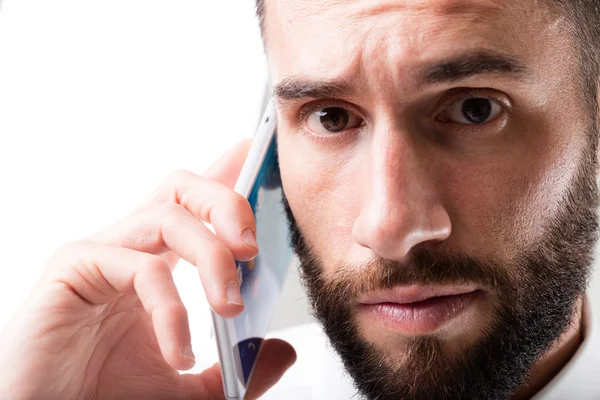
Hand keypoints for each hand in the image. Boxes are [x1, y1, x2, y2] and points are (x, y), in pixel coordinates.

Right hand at [0, 140, 295, 399]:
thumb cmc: (102, 398)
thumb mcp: (187, 388)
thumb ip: (235, 369)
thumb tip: (283, 351)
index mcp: (154, 262)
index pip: (193, 205)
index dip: (223, 175)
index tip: (253, 156)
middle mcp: (128, 248)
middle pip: (182, 189)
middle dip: (227, 202)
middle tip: (253, 247)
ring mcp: (101, 254)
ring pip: (167, 217)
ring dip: (212, 256)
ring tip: (230, 306)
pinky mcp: (74, 269)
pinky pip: (141, 269)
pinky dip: (170, 308)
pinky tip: (179, 350)